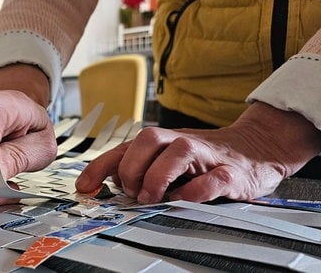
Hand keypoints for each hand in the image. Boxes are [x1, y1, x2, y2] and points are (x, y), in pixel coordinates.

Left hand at [76, 102, 320, 203]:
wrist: (255, 148)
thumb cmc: (203, 158)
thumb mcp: (166, 160)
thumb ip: (137, 168)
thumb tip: (106, 182)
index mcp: (161, 142)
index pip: (124, 148)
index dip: (100, 166)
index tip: (83, 187)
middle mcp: (181, 142)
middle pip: (148, 139)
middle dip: (131, 167)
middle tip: (130, 192)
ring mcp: (207, 155)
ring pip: (178, 151)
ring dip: (158, 175)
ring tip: (150, 197)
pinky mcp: (232, 173)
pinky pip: (213, 179)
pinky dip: (196, 190)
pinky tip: (182, 200)